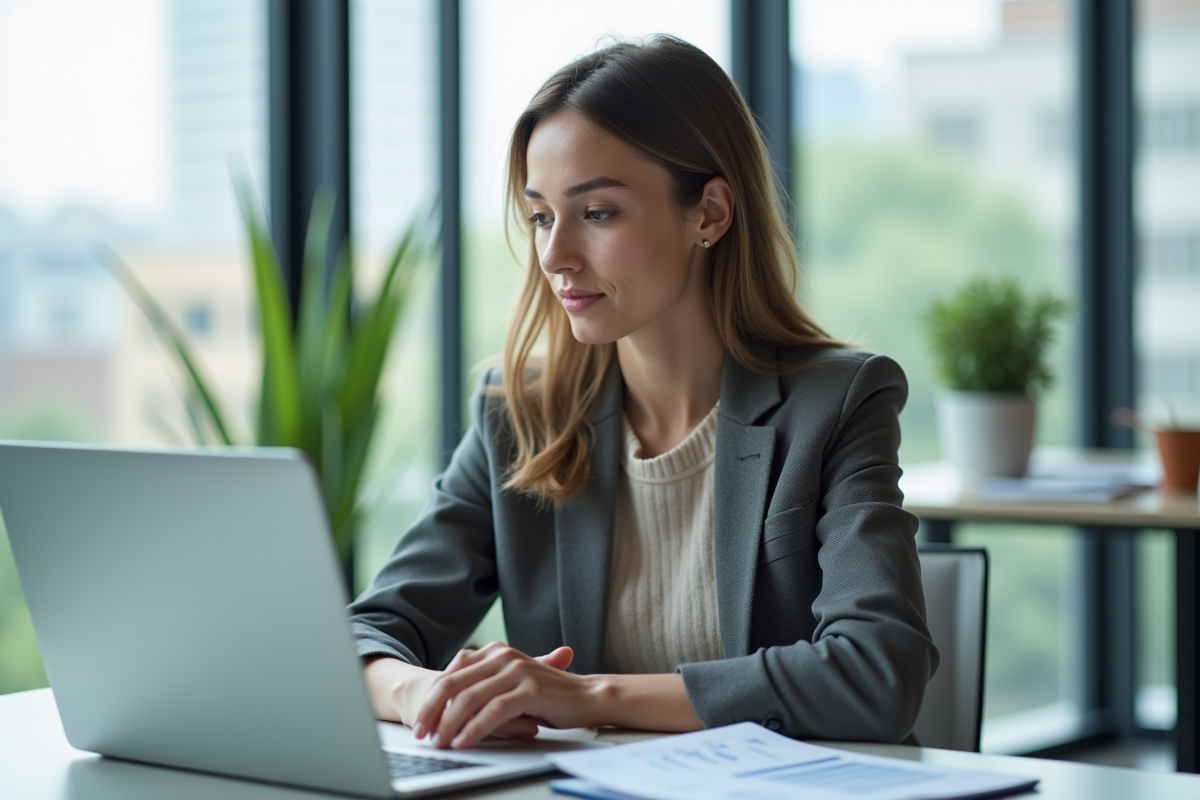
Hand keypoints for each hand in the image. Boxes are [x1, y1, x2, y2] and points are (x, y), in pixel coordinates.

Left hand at [412, 642, 597, 749]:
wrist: (588, 696)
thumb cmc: (549, 694)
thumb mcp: (512, 681)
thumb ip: (485, 683)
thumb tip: (449, 700)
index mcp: (496, 652)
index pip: (452, 672)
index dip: (433, 697)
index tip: (422, 721)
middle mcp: (503, 656)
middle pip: (453, 684)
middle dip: (432, 711)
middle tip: (421, 733)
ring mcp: (515, 672)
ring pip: (469, 699)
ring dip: (449, 724)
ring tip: (439, 742)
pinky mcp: (528, 690)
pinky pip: (492, 712)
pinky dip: (473, 729)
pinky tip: (463, 742)